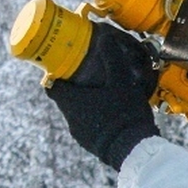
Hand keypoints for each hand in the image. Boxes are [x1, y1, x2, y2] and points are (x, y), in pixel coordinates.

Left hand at [46, 22, 159, 169]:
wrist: (135, 150)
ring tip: (105, 98)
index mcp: (71, 101)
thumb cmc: (124, 114)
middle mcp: (71, 119)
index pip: (52, 86)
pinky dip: (97, 121)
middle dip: (76, 90)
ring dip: (87, 106)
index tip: (66, 70)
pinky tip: (113, 117)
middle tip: (91, 80)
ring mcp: (81, 135)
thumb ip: (113, 59)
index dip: (57, 76)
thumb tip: (105, 37)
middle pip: (66, 100)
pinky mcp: (92, 146)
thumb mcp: (121, 81)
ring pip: (78, 115)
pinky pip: (90, 129)